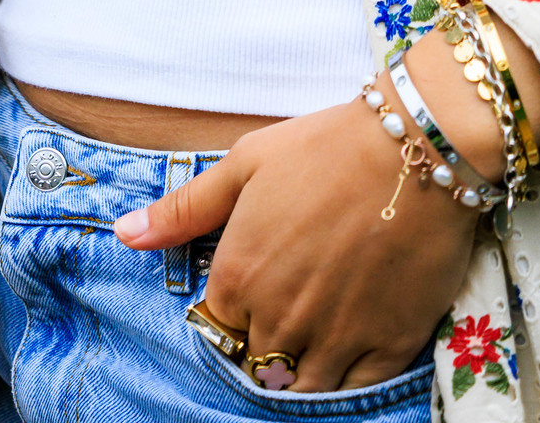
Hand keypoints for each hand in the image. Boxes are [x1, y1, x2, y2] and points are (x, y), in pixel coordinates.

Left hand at [115, 87, 475, 389]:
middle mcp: (280, 319)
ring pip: (300, 385)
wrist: (414, 150)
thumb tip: (125, 234)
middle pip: (257, 360)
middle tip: (291, 301)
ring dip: (300, 364)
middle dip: (265, 339)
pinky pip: (353, 390)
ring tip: (316, 325)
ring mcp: (334, 339)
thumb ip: (185, 209)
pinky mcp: (387, 347)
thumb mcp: (245, 164)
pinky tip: (349, 346)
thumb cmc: (324, 148)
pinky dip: (345, 377)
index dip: (234, 310)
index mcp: (239, 277)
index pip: (218, 327)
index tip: (255, 287)